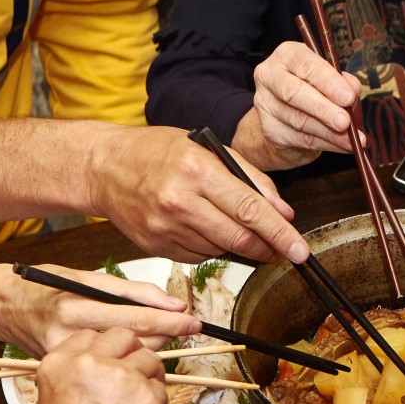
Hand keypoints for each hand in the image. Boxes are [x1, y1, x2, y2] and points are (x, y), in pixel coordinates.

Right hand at [0, 264, 199, 355]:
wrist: (3, 308)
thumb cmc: (45, 288)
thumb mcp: (87, 278)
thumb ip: (133, 292)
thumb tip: (173, 303)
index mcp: (76, 306)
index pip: (138, 318)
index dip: (172, 321)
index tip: (193, 321)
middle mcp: (70, 335)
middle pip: (136, 342)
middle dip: (167, 334)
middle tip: (185, 326)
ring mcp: (67, 359)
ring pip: (125, 358)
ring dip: (150, 348)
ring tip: (157, 336)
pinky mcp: (65, 373)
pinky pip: (109, 369)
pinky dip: (126, 361)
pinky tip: (129, 354)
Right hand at [32, 329, 166, 403]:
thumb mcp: (54, 400)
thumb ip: (78, 375)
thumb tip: (108, 363)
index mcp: (59, 361)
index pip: (93, 335)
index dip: (107, 349)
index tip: (112, 364)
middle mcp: (89, 361)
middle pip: (124, 336)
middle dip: (132, 354)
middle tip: (131, 380)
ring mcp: (121, 376)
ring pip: (149, 359)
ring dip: (148, 378)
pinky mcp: (148, 394)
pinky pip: (161, 388)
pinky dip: (156, 403)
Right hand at [89, 125, 308, 263]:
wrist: (104, 166)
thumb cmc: (157, 151)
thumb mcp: (207, 148)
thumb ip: (251, 178)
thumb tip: (283, 212)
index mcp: (197, 170)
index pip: (250, 209)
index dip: (280, 233)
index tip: (300, 250)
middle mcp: (179, 201)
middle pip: (239, 237)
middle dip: (268, 247)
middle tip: (284, 250)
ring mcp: (165, 227)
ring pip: (222, 249)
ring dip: (237, 243)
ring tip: (228, 221)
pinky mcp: (157, 246)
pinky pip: (200, 255)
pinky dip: (211, 246)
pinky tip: (202, 226)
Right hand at [234, 41, 362, 170]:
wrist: (287, 118)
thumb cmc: (313, 90)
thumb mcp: (330, 80)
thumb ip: (342, 83)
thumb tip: (352, 90)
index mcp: (287, 55)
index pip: (306, 65)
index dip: (329, 82)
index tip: (348, 97)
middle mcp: (270, 75)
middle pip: (294, 92)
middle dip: (324, 109)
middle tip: (345, 122)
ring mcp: (265, 103)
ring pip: (299, 120)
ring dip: (329, 132)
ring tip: (351, 140)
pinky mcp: (269, 129)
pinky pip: (300, 138)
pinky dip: (325, 143)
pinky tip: (342, 146)